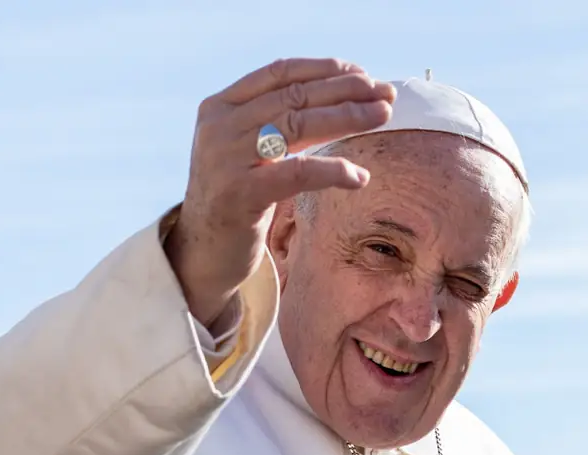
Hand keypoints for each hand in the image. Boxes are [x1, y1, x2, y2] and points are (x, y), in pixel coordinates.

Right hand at [167, 59, 395, 325]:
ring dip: (347, 117)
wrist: (202, 252)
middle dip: (346, 91)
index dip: (325, 70)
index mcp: (221, 106)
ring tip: (383, 115)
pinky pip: (298, 173)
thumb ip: (279, 122)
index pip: (280, 73)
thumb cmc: (237, 197)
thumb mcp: (250, 150)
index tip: (362, 73)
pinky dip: (333, 170)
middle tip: (385, 92)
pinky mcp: (241, 194)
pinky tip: (359, 177)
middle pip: (294, 96)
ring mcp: (227, 158)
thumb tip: (342, 97)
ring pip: (298, 124)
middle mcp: (220, 125)